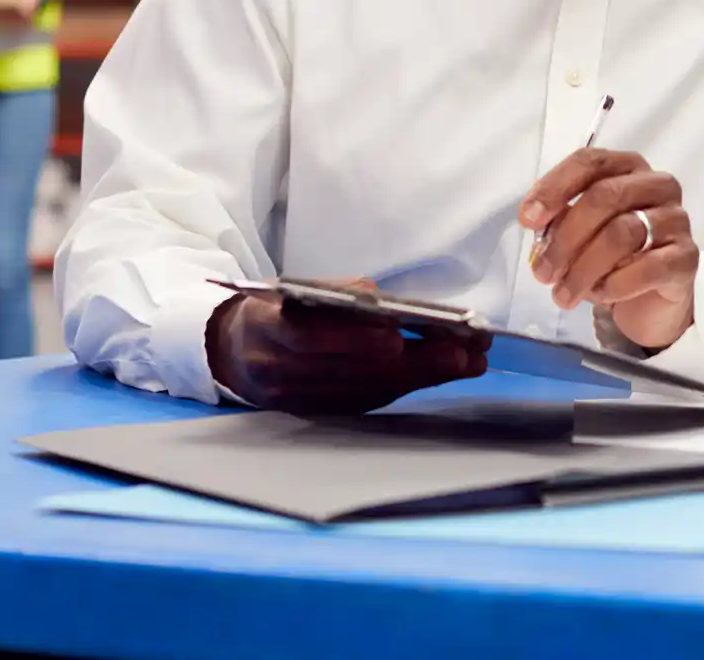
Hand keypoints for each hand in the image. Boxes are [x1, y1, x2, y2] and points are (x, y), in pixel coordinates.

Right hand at [205, 280, 488, 415]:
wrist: (235, 353)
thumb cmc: (273, 310)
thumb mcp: (290, 289)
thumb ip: (333, 293)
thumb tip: (376, 298)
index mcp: (266, 328)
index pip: (308, 336)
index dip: (351, 338)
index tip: (397, 334)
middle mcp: (280, 370)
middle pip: (351, 370)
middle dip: (413, 362)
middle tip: (463, 352)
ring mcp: (300, 398)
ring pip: (366, 390)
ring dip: (423, 377)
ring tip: (468, 362)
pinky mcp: (319, 414)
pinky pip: (367, 401)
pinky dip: (407, 387)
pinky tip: (442, 374)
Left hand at [519, 148, 699, 350]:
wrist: (650, 299)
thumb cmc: (611, 255)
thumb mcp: (580, 232)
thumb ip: (560, 220)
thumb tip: (535, 223)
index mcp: (629, 168)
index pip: (590, 162)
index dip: (554, 187)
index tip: (528, 219)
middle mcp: (658, 186)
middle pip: (605, 197)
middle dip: (566, 237)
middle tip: (542, 272)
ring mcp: (677, 220)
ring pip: (622, 234)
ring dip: (583, 268)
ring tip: (564, 294)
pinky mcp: (687, 257)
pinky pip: (647, 268)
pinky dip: (614, 284)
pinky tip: (598, 295)